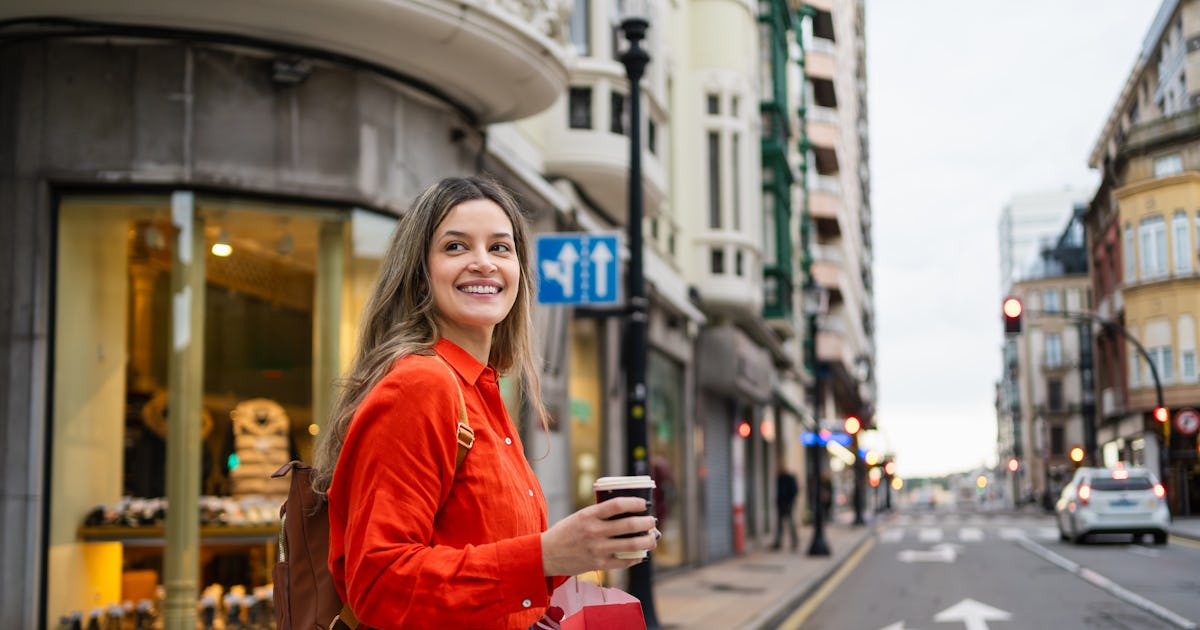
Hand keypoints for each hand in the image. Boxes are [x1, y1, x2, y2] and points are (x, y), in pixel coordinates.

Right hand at [541, 497, 659, 575]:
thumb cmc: (566, 532)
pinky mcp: (599, 564)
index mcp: (589, 515)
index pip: (617, 505)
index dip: (635, 503)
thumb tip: (628, 512)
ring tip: (652, 538)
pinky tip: (641, 554)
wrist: (547, 554)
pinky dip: (637, 557)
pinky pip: (624, 561)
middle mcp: (594, 531)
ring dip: (647, 541)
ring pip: (632, 545)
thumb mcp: (580, 516)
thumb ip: (600, 514)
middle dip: (647, 523)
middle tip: (652, 522)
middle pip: (630, 525)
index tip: (644, 504)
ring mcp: (598, 549)